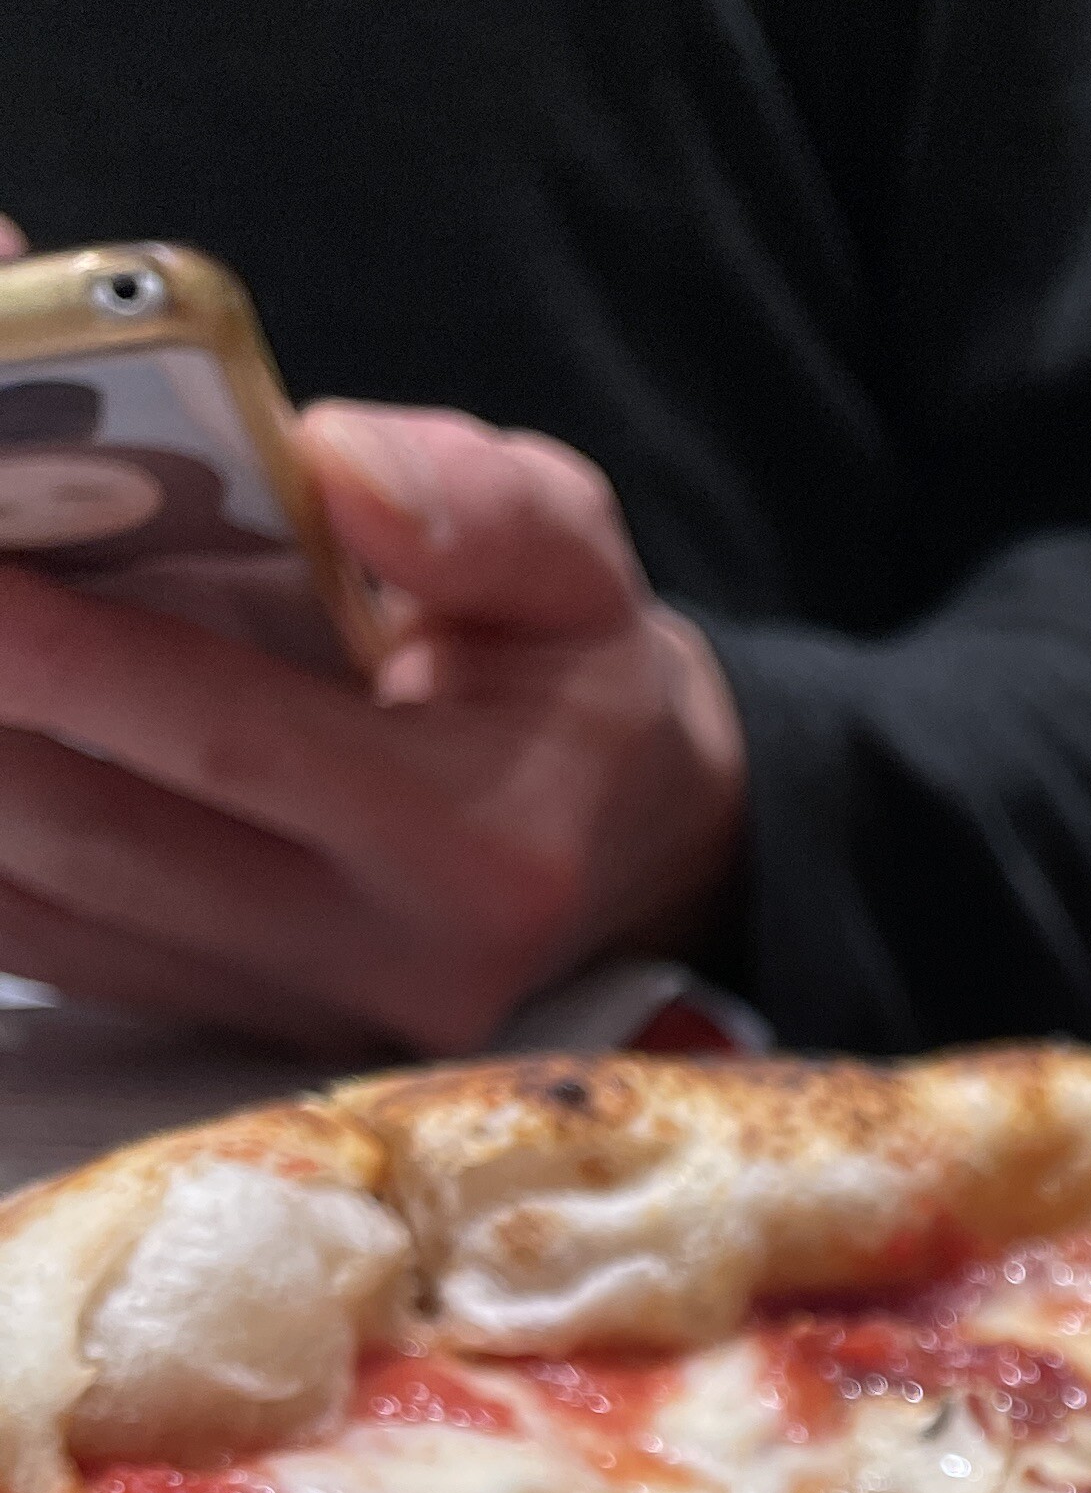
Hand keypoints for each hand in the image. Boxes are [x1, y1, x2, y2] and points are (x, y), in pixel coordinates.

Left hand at [0, 399, 745, 1053]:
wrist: (631, 846)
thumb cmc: (578, 677)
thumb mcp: (579, 559)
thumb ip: (478, 509)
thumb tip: (335, 464)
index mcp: (479, 848)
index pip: (225, 737)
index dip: (61, 650)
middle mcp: (383, 964)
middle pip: (98, 835)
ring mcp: (297, 1017)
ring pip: (45, 908)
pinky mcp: (232, 1028)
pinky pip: (46, 949)